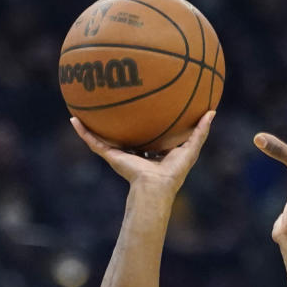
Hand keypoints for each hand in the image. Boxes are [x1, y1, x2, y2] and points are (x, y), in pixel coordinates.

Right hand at [71, 111, 214, 195]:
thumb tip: (213, 111)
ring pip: (105, 137)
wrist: (155, 188)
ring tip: (84, 105)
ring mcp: (121, 155)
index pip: (148, 133)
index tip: (145, 104)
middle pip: (125, 133)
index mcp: (152, 152)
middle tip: (115, 99)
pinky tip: (73, 118)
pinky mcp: (111, 157)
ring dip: (94, 124)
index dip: (146, 120)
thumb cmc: (173, 173)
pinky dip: (83, 132)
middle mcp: (135, 153)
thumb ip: (201, 131)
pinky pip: (93, 142)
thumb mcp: (190, 148)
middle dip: (119, 120)